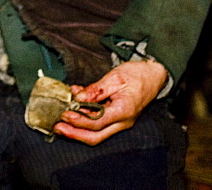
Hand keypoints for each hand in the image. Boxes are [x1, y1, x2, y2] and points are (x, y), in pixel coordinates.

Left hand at [53, 60, 167, 144]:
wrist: (154, 75)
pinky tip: (74, 109)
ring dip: (77, 130)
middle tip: (58, 127)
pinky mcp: (116, 118)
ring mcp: (120, 122)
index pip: (97, 123)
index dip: (78, 120)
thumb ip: (96, 89)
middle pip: (96, 136)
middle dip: (75, 134)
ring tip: (61, 123)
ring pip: (96, 134)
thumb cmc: (137, 75)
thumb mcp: (115, 77)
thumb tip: (78, 97)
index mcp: (124, 111)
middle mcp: (122, 122)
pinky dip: (85, 119)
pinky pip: (99, 124)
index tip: (64, 114)